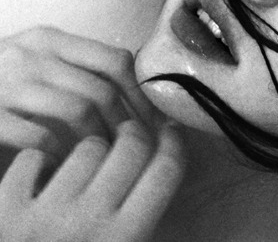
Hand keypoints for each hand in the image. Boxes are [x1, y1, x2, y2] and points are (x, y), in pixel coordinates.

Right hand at [0, 27, 162, 157]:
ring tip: (108, 158)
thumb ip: (79, 69)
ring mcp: (7, 84)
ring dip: (101, 141)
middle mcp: (30, 55)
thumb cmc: (5, 81)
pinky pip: (41, 138)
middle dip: (127, 124)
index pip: (115, 59)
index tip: (153, 119)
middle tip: (137, 148)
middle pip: (101, 89)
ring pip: (78, 112)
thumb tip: (140, 97)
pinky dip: (64, 155)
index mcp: (50, 39)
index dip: (141, 93)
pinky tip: (69, 164)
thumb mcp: (40, 62)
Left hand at [0, 120, 184, 241]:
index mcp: (125, 239)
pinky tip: (45, 175)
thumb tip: (162, 171)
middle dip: (136, 135)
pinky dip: (39, 161)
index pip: (165, 171)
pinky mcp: (5, 210)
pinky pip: (32, 158)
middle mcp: (88, 223)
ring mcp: (43, 216)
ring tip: (90, 162)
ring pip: (86, 147)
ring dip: (92, 150)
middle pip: (131, 148)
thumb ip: (143, 223)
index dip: (173, 144)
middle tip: (133, 136)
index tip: (171, 132)